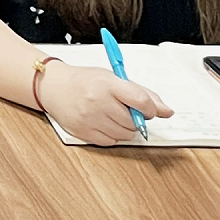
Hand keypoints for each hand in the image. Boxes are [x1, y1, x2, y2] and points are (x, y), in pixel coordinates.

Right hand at [37, 62, 173, 144]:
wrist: (53, 86)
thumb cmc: (84, 80)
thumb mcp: (112, 77)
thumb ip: (141, 93)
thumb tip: (166, 111)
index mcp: (107, 84)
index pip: (140, 100)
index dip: (150, 109)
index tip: (149, 110)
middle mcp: (98, 101)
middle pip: (133, 122)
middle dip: (135, 118)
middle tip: (124, 109)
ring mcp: (90, 118)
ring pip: (125, 135)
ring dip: (124, 128)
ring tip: (112, 115)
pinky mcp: (83, 132)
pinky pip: (111, 142)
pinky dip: (112, 135)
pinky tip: (103, 122)